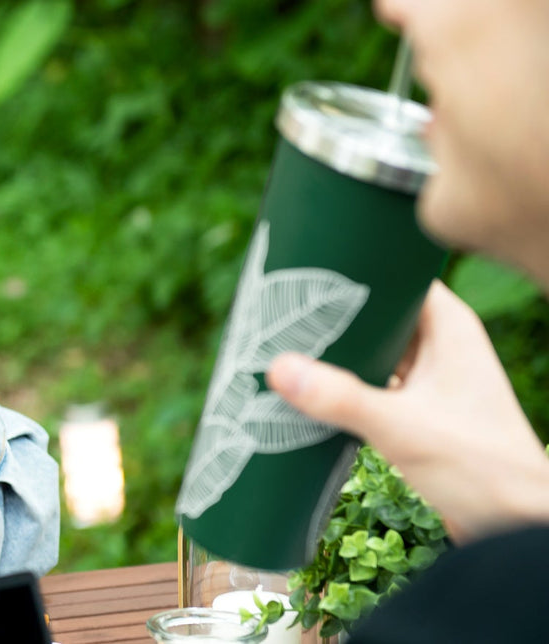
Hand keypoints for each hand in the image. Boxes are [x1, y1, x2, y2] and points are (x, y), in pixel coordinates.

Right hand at [267, 281, 548, 541]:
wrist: (516, 525)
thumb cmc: (481, 468)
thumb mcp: (402, 428)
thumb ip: (340, 398)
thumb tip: (278, 368)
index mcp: (451, 328)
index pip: (397, 275)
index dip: (356, 269)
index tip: (308, 267)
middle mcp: (443, 346)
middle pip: (378, 313)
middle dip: (334, 315)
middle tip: (281, 310)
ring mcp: (432, 379)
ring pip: (374, 350)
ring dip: (338, 354)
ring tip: (285, 348)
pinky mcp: (419, 411)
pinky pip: (374, 382)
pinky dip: (346, 384)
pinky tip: (310, 391)